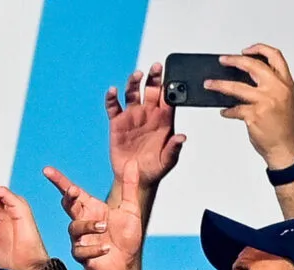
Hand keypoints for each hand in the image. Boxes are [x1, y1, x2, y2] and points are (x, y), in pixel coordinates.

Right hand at [43, 161, 143, 269]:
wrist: (127, 265)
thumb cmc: (126, 238)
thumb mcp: (131, 209)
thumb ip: (129, 187)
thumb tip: (132, 163)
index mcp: (91, 208)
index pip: (73, 192)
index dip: (59, 181)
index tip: (47, 171)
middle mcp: (82, 221)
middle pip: (68, 206)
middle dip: (69, 198)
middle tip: (73, 192)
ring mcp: (80, 239)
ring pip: (74, 228)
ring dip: (88, 225)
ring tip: (104, 226)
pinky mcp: (82, 256)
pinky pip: (81, 251)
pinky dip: (94, 248)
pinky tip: (106, 248)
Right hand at [106, 64, 185, 187]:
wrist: (136, 178)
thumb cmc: (155, 168)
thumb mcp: (168, 161)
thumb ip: (174, 148)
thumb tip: (182, 138)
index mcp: (163, 120)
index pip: (168, 98)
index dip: (170, 87)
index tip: (171, 77)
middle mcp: (148, 114)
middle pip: (151, 90)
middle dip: (154, 78)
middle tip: (156, 67)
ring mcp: (132, 116)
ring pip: (133, 94)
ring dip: (134, 83)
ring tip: (137, 75)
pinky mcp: (117, 122)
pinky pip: (113, 107)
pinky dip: (111, 98)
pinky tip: (112, 91)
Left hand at [211, 44, 293, 169]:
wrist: (284, 148)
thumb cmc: (284, 126)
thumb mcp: (284, 99)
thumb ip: (271, 85)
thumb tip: (246, 77)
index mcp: (286, 83)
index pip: (275, 56)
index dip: (259, 49)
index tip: (245, 50)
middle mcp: (277, 89)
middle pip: (253, 66)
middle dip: (234, 60)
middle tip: (222, 60)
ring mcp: (265, 102)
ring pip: (236, 87)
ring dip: (219, 85)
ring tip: (210, 84)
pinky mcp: (254, 115)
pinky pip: (234, 109)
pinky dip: (227, 111)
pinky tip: (224, 111)